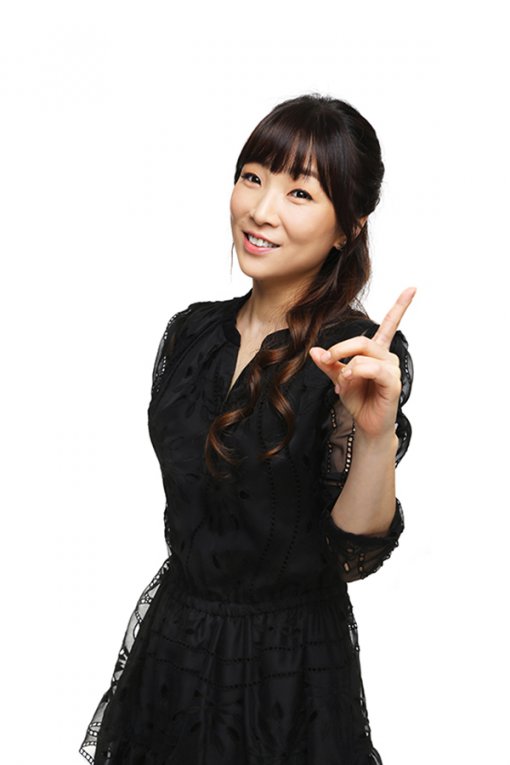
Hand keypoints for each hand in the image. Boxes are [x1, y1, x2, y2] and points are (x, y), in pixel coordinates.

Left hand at [309, 287, 415, 439]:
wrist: (366, 424)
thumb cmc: (358, 399)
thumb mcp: (338, 377)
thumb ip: (328, 363)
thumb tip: (314, 351)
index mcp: (378, 351)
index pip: (390, 324)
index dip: (401, 306)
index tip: (412, 288)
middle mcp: (387, 357)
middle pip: (362, 340)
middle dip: (340, 348)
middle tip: (326, 359)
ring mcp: (392, 369)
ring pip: (364, 355)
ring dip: (346, 365)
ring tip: (341, 381)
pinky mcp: (393, 383)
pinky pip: (373, 369)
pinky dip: (355, 373)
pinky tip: (348, 382)